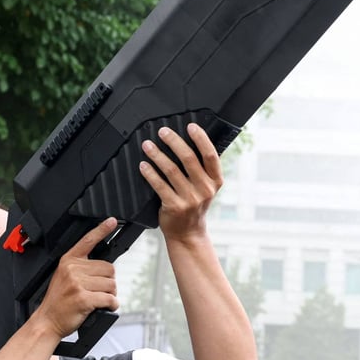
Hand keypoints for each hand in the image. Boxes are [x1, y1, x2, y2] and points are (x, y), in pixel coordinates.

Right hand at [36, 218, 118, 337]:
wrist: (47, 321)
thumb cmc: (58, 302)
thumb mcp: (63, 276)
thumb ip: (80, 267)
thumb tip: (103, 267)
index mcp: (68, 261)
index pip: (88, 240)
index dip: (102, 230)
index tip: (112, 221)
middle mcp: (73, 269)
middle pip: (109, 268)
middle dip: (108, 282)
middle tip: (97, 291)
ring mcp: (78, 284)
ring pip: (111, 284)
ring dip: (110, 294)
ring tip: (97, 300)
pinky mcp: (84, 298)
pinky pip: (109, 298)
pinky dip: (112, 305)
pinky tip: (104, 307)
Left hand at [139, 124, 222, 240]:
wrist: (188, 233)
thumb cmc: (195, 205)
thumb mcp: (206, 187)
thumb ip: (202, 169)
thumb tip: (190, 141)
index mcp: (215, 181)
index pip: (210, 155)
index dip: (201, 138)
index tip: (190, 126)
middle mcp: (205, 189)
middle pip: (188, 158)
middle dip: (174, 141)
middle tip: (162, 132)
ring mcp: (190, 199)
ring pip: (171, 170)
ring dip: (157, 155)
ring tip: (147, 145)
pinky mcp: (174, 206)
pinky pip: (159, 185)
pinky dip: (150, 173)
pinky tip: (143, 165)